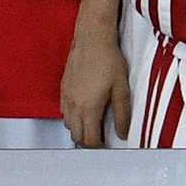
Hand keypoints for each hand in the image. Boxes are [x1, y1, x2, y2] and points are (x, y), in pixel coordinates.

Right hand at [60, 27, 126, 146]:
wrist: (92, 39)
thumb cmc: (109, 61)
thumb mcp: (122, 89)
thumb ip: (122, 114)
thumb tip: (122, 134)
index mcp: (89, 108)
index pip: (89, 139)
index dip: (99, 146)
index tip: (107, 145)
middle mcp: (74, 105)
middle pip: (76, 136)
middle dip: (88, 141)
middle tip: (101, 138)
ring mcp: (66, 97)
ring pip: (68, 125)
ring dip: (79, 129)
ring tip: (93, 124)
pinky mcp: (63, 89)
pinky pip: (63, 112)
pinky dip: (72, 117)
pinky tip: (83, 110)